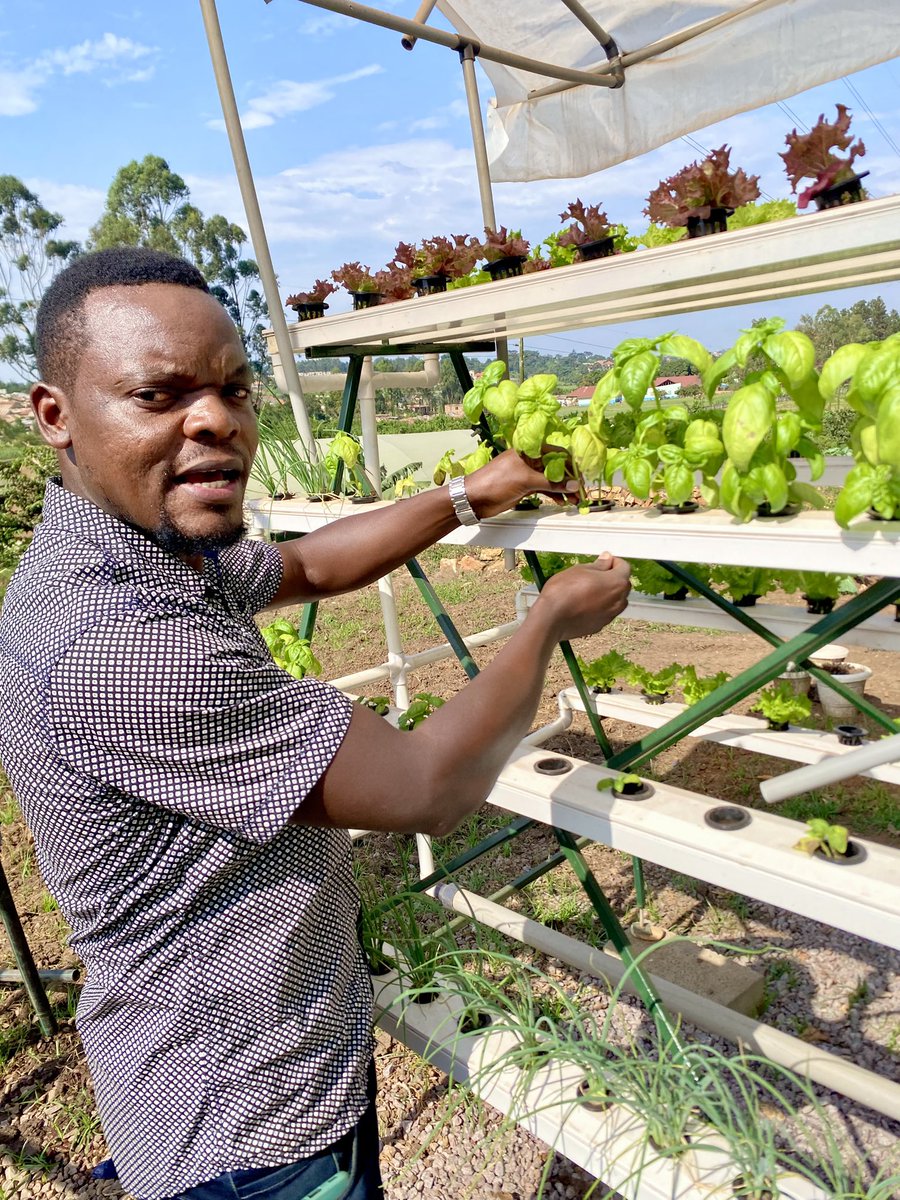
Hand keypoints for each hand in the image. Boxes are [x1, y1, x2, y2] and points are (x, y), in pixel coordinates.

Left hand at [463, 448, 580, 517]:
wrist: (474, 498)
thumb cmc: (496, 482)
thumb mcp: (526, 480)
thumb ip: (551, 483)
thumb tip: (574, 485)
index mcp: (529, 450)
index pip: (557, 453)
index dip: (571, 464)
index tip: (583, 476)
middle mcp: (530, 460)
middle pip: (555, 468)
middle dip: (569, 480)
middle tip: (581, 492)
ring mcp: (527, 474)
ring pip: (550, 480)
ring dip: (563, 490)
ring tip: (573, 501)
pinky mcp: (524, 486)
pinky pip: (544, 488)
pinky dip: (553, 495)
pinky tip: (562, 502)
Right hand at [535, 553, 630, 642]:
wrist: (551, 619)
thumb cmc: (564, 593)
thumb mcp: (580, 570)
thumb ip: (598, 565)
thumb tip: (606, 560)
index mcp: (617, 583)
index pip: (625, 567)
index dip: (614, 562)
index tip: (604, 561)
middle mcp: (618, 600)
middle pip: (622, 584)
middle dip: (611, 577)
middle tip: (594, 574)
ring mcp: (610, 615)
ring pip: (615, 600)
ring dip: (606, 593)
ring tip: (587, 589)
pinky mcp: (601, 625)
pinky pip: (605, 611)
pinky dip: (599, 606)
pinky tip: (583, 603)